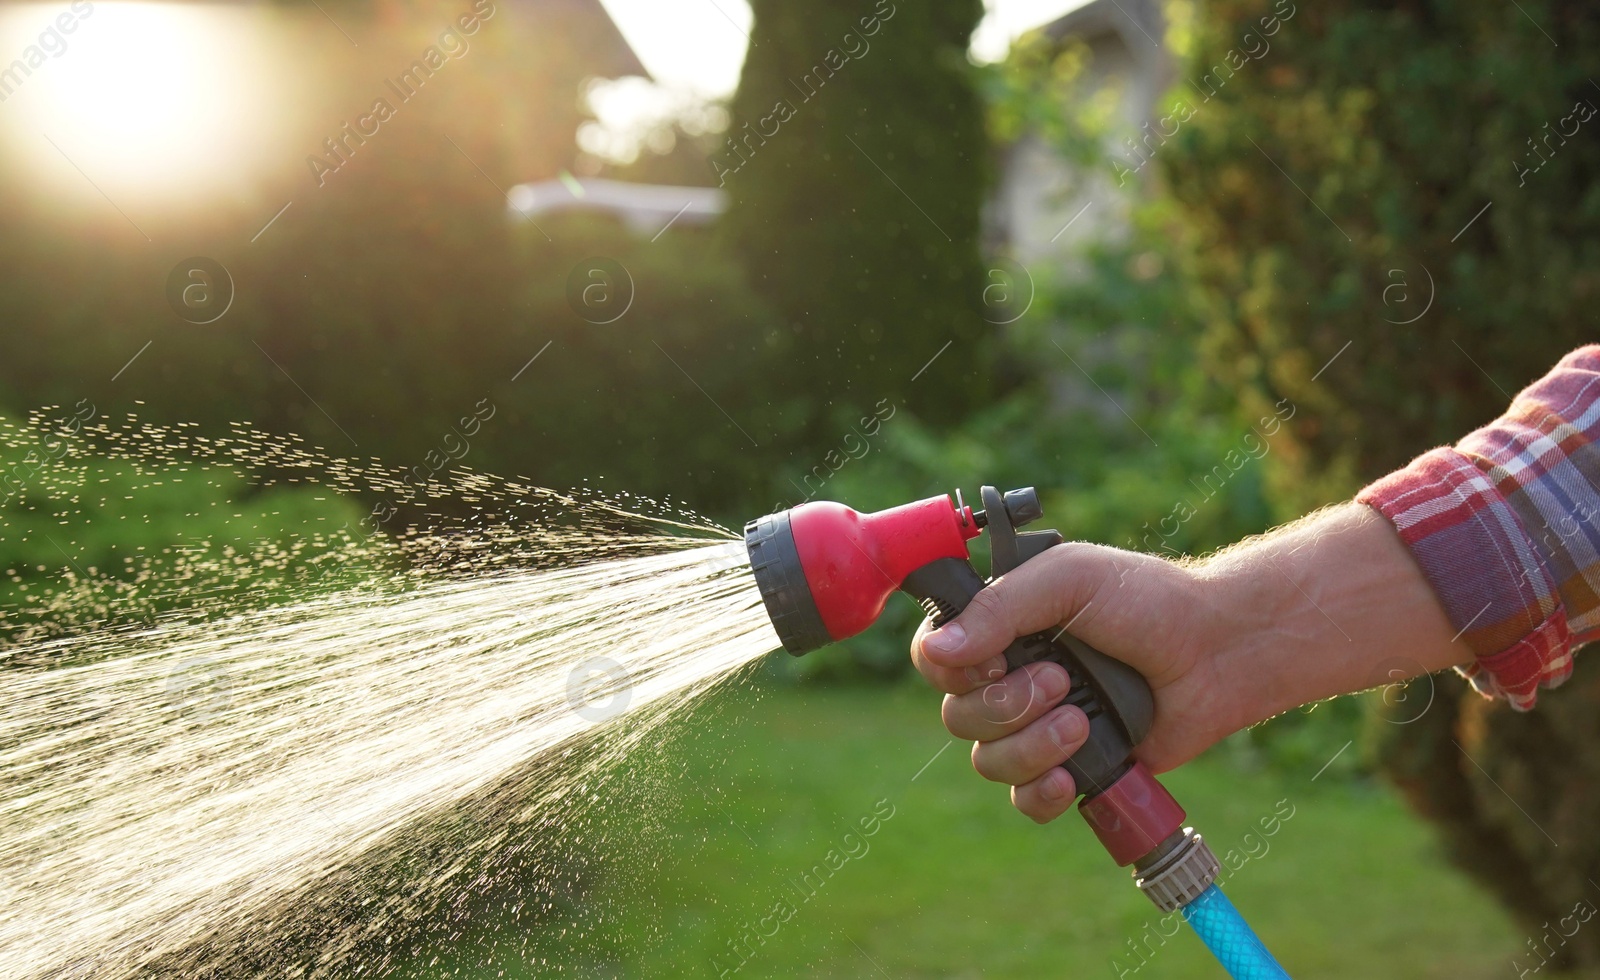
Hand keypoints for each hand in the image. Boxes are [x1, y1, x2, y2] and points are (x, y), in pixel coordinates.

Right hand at [910, 542, 1234, 822]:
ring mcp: (1040, 725)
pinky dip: (1040, 793)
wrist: (1219, 651)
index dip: (949, 669)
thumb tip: (937, 649)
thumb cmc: (1148, 601)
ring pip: (989, 762)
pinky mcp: (1073, 767)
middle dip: (1006, 707)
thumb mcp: (1069, 579)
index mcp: (1001, 627)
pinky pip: (1025, 800)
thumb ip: (1000, 608)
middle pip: (958, 716)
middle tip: (1061, 680)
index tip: (993, 662)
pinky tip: (1070, 776)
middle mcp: (1012, 677)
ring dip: (1031, 746)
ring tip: (1083, 721)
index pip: (935, 657)